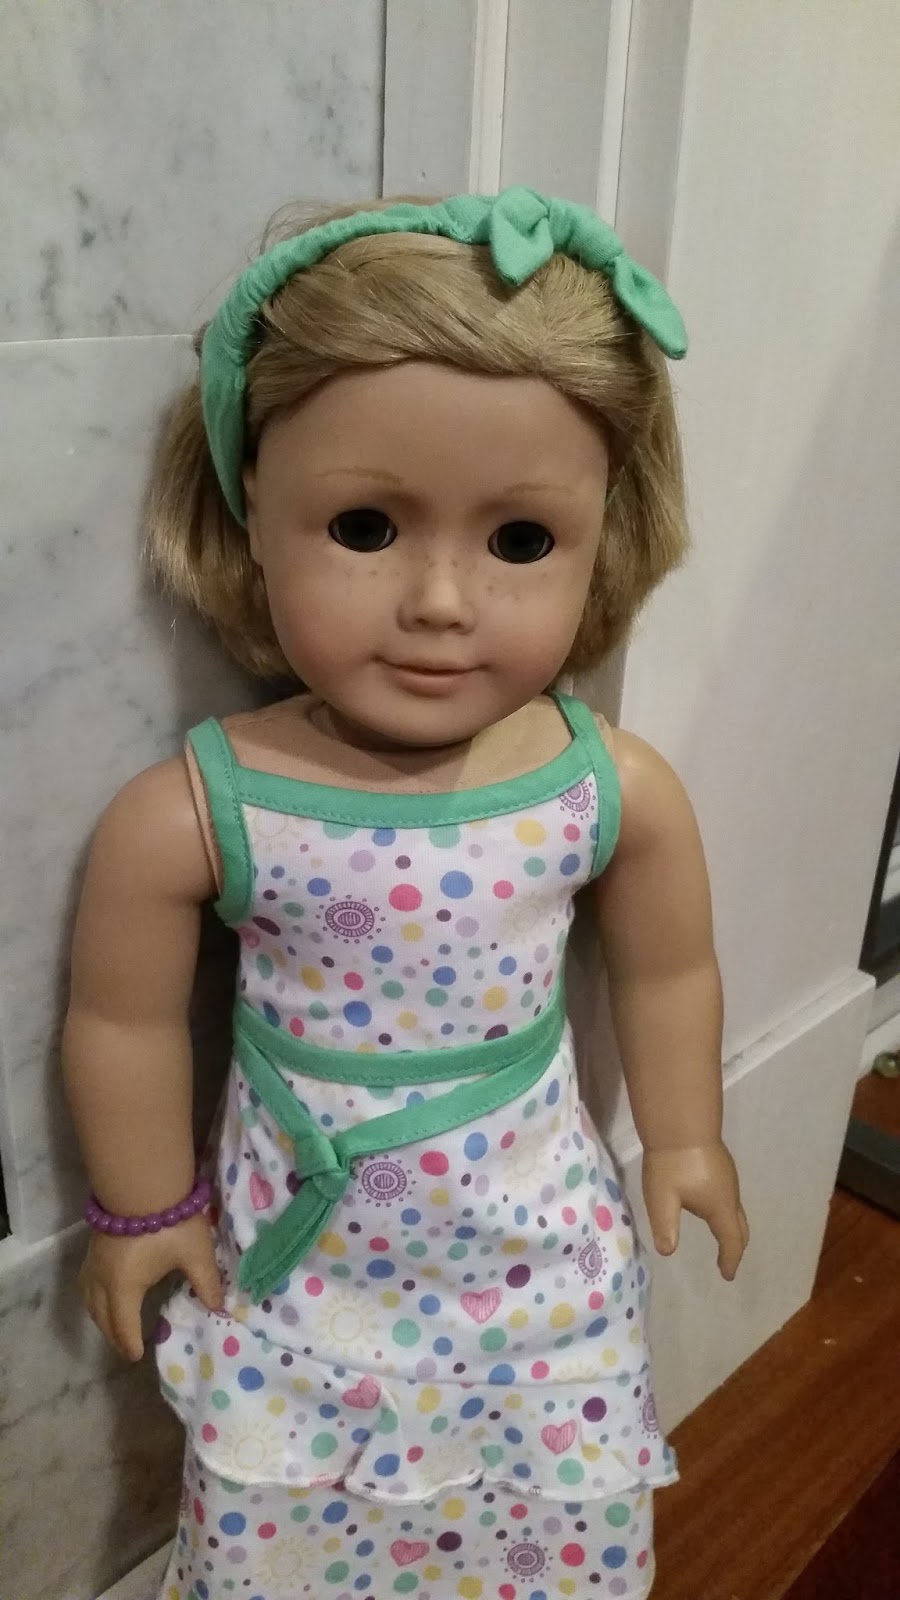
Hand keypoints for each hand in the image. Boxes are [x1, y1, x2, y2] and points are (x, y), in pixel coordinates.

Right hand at [78, 1212, 223, 1361]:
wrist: (142, 1182)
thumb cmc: (170, 1221)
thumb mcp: (195, 1254)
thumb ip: (207, 1282)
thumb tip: (219, 1307)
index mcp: (125, 1288)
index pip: (124, 1326)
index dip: (130, 1343)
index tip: (137, 1356)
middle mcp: (102, 1279)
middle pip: (102, 1316)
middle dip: (113, 1334)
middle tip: (126, 1347)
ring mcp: (94, 1261)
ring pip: (89, 1299)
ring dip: (99, 1316)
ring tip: (112, 1324)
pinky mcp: (93, 1244)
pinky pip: (85, 1281)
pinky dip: (92, 1296)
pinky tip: (102, 1290)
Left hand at [642, 1141, 748, 1279]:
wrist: (681, 1122)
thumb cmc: (671, 1163)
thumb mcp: (662, 1198)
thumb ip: (665, 1226)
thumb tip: (668, 1251)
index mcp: (720, 1207)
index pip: (731, 1240)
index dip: (730, 1259)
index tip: (727, 1275)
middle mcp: (730, 1194)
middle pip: (740, 1226)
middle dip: (736, 1246)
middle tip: (729, 1261)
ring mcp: (728, 1176)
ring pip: (736, 1209)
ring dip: (732, 1227)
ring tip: (721, 1238)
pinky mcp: (721, 1164)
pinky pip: (730, 1196)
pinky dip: (726, 1212)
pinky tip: (709, 1206)